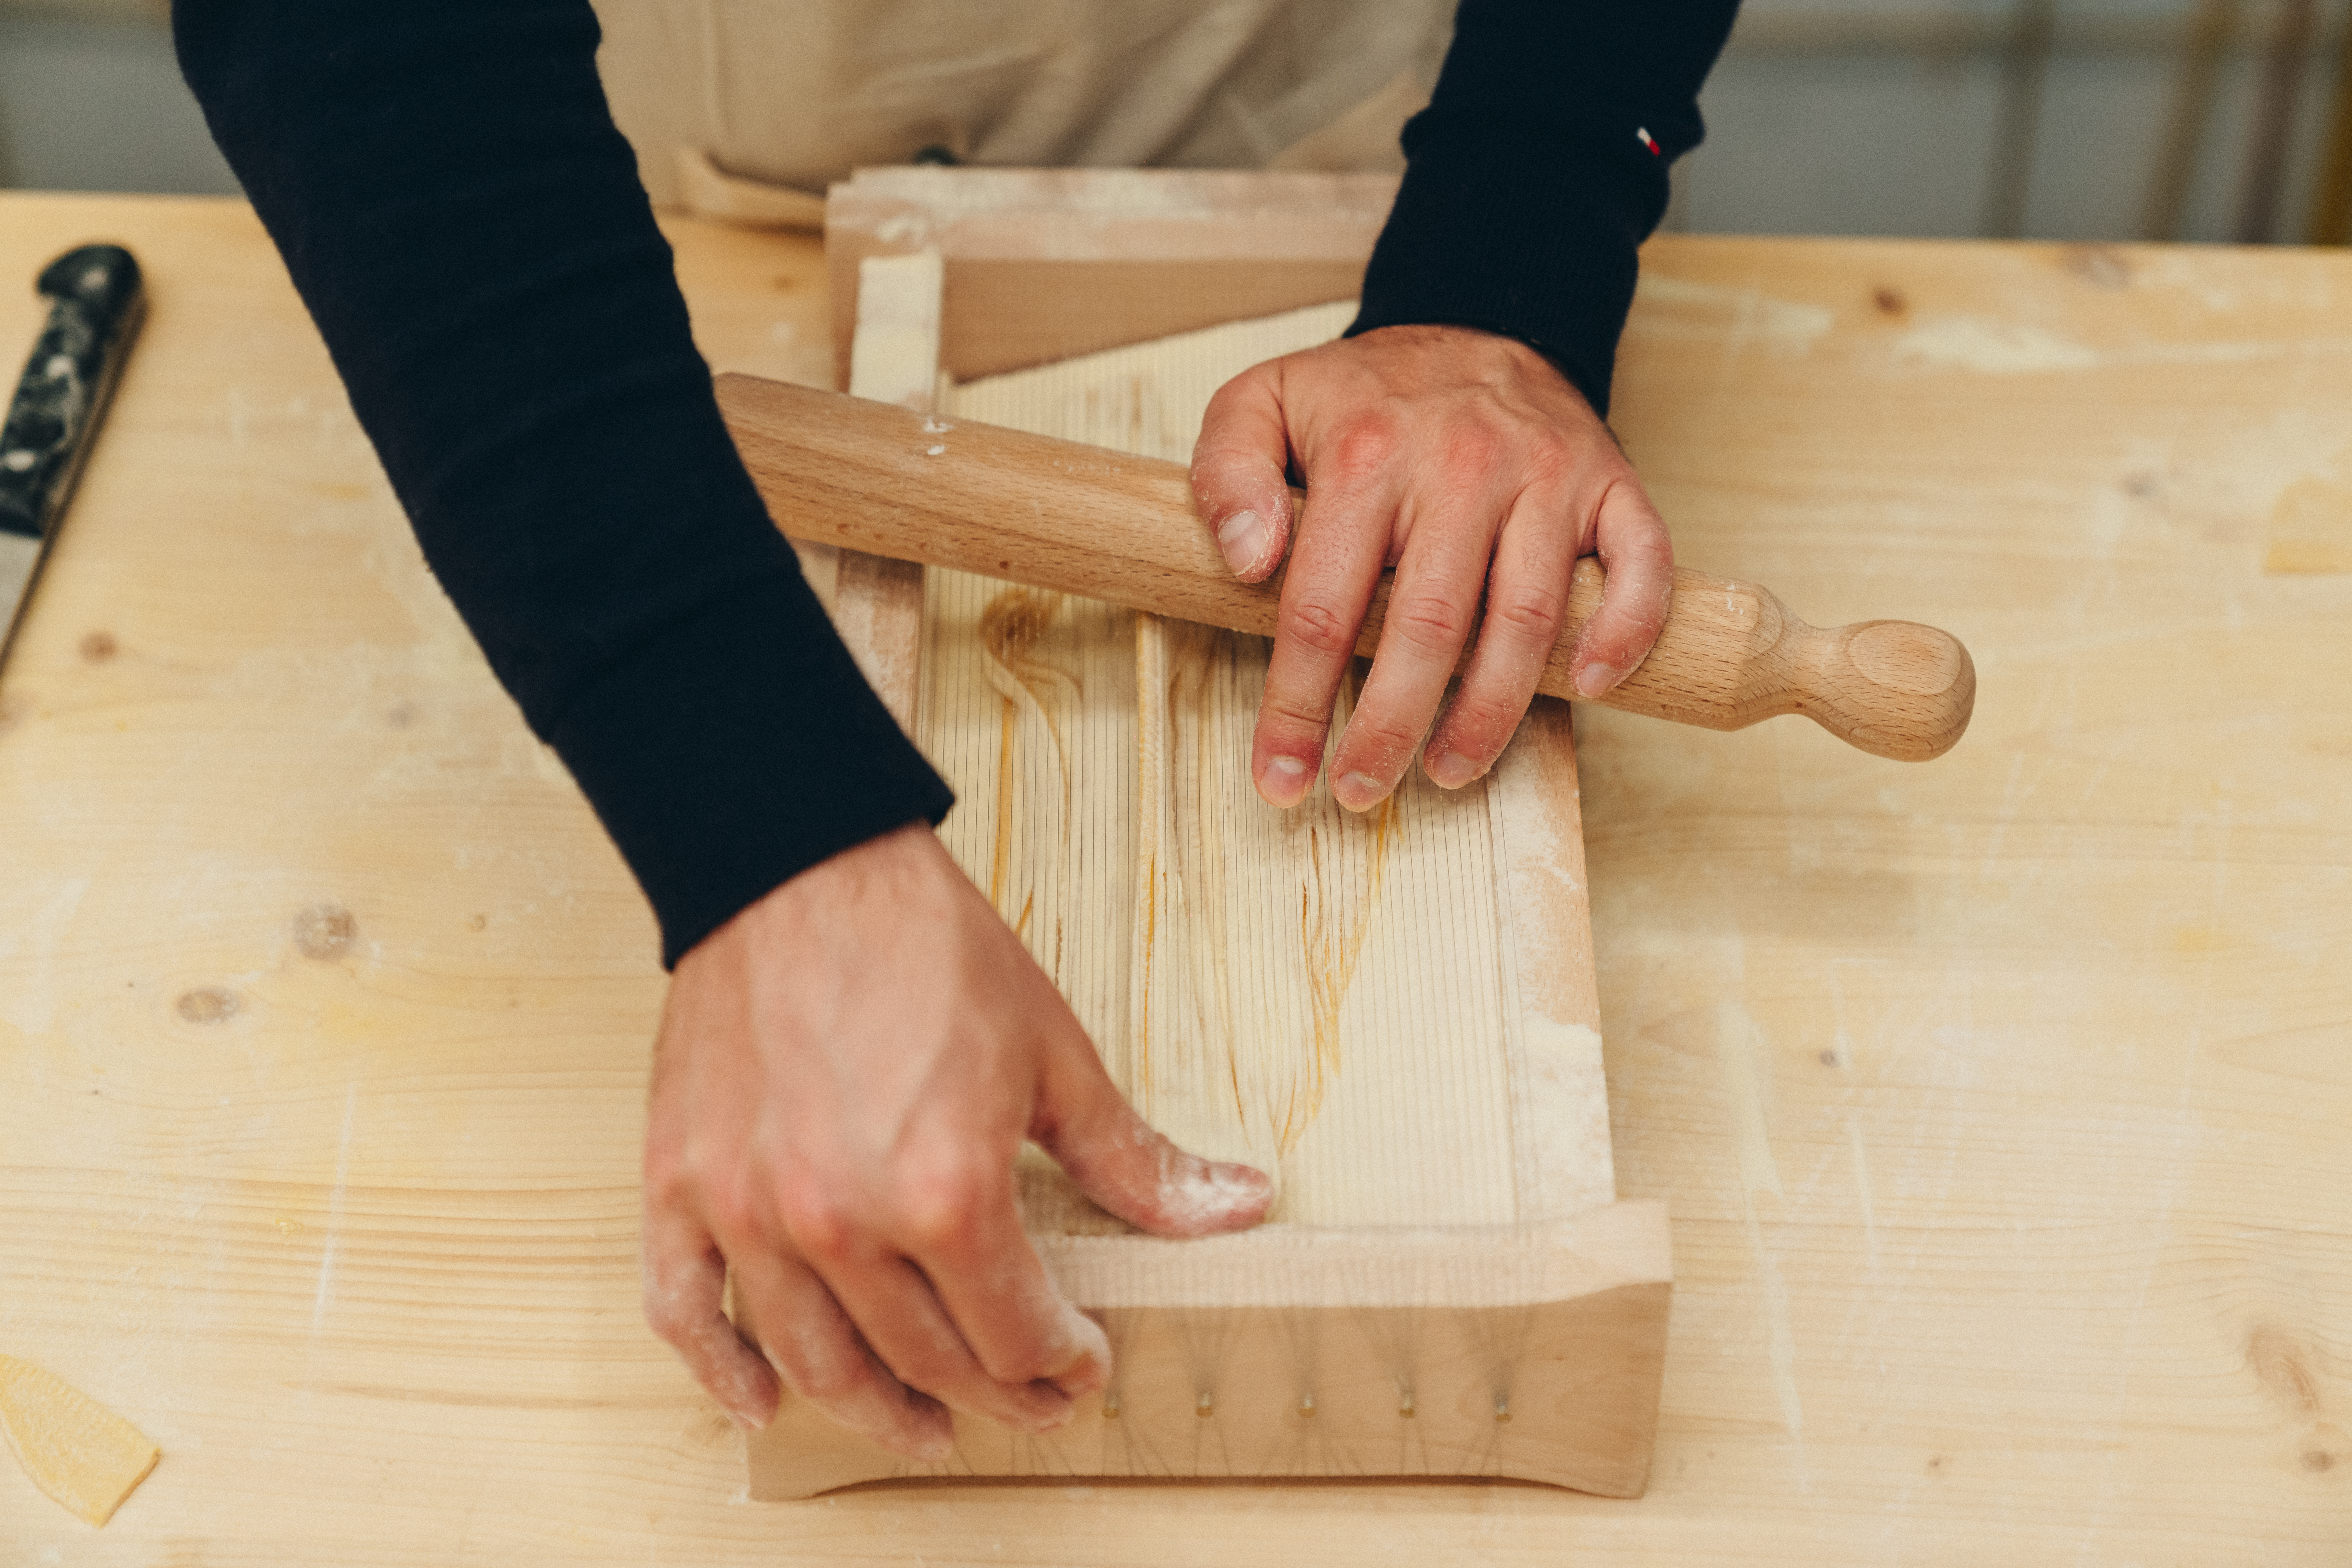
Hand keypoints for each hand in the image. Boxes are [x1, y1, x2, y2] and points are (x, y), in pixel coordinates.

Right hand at [640, 823, 1271, 1456]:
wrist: (800, 863)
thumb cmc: (927, 945)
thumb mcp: (1056, 1053)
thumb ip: (1134, 1158)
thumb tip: (1238, 1205)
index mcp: (946, 1190)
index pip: (1013, 1333)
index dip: (1059, 1365)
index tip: (1079, 1366)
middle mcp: (842, 1219)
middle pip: (925, 1358)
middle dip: (990, 1394)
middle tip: (1023, 1400)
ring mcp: (752, 1209)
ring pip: (818, 1361)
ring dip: (877, 1410)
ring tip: (921, 1424)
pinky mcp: (682, 1184)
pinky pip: (686, 1312)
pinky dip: (723, 1373)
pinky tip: (765, 1401)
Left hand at [1190, 323, 1673, 810]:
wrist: (1477, 324)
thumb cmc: (1365, 395)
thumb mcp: (1262, 404)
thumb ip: (1227, 473)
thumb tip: (1250, 561)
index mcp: (1369, 454)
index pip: (1326, 606)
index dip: (1300, 705)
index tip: (1281, 776)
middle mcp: (1462, 463)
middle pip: (1428, 626)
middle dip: (1390, 728)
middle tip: (1359, 791)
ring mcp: (1547, 476)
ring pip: (1526, 616)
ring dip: (1489, 711)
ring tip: (1447, 769)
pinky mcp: (1612, 485)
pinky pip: (1638, 565)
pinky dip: (1623, 629)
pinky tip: (1591, 686)